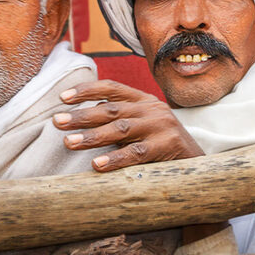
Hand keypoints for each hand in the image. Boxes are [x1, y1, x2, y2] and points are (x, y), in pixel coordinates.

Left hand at [52, 80, 203, 171]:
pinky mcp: (168, 145)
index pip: (112, 88)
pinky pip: (136, 153)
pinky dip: (115, 159)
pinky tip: (97, 165)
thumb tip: (81, 119)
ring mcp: (161, 126)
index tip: (62, 98)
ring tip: (69, 142)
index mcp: (144, 100)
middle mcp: (152, 109)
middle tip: (57, 122)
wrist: (198, 166)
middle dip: (81, 115)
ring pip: (120, 129)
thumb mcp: (141, 127)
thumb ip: (119, 120)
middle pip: (111, 108)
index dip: (86, 90)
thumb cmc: (161, 148)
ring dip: (92, 137)